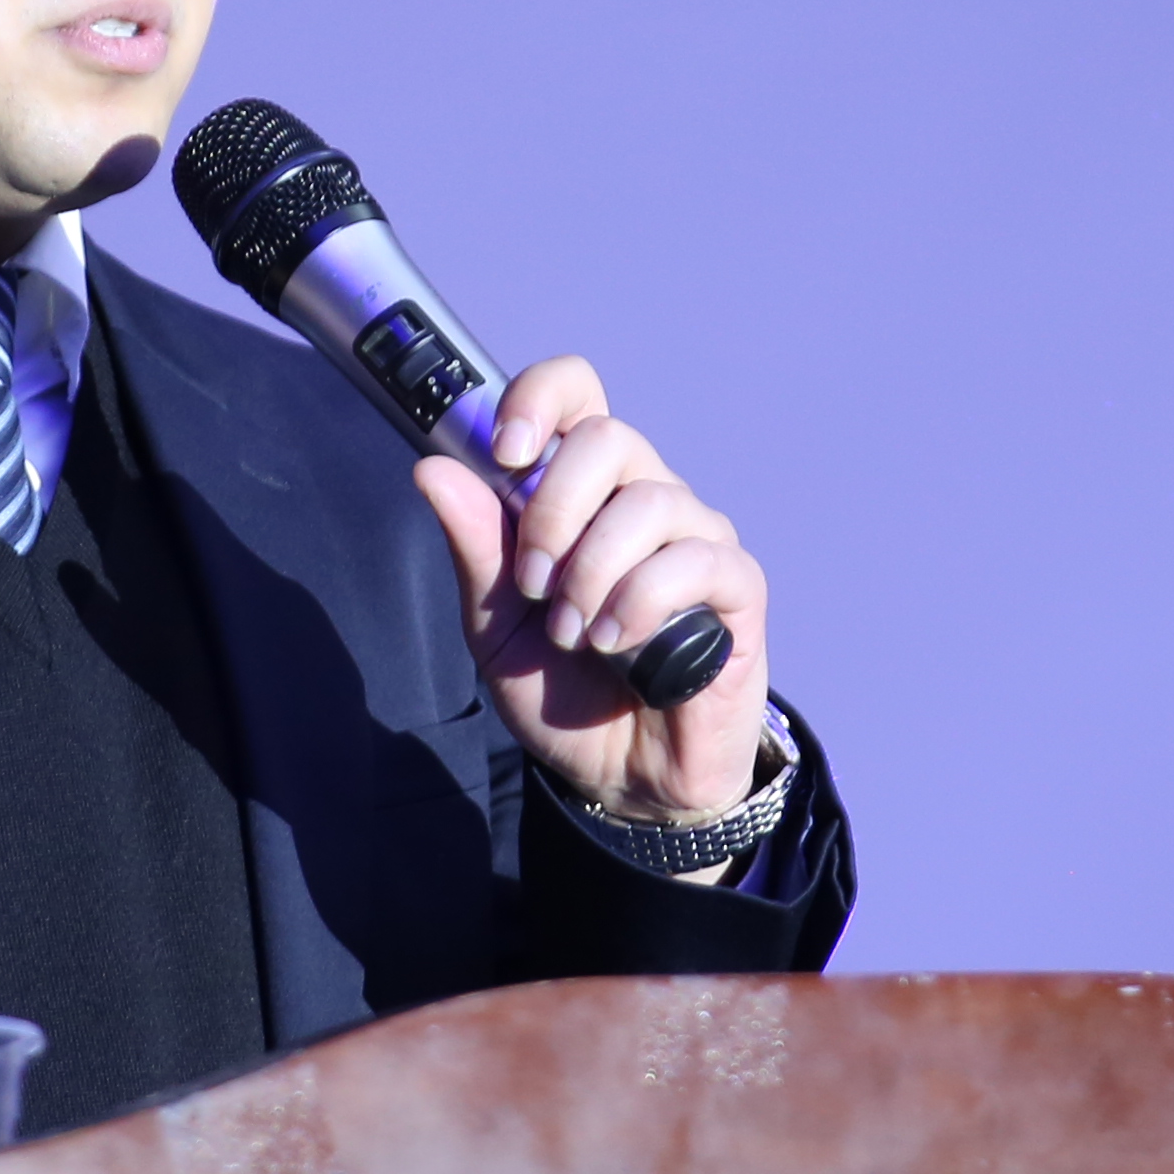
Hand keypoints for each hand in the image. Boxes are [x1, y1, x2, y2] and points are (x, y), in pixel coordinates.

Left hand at [409, 354, 779, 851]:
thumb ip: (475, 549)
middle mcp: (643, 498)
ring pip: (649, 501)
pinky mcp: (738, 587)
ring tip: (576, 635)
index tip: (505, 451)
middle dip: (554, 508)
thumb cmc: (565, 693)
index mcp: (582, 492)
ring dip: (593, 574)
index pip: (576, 394)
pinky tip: (619, 645)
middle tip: (535, 584)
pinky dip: (643, 603)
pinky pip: (697, 561)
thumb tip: (435, 468)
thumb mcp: (496, 626)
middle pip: (607, 436)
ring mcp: (695, 538)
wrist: (623, 779)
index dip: (539, 399)